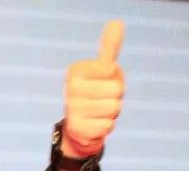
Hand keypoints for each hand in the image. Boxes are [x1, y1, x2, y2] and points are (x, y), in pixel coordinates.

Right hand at [62, 20, 124, 157]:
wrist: (78, 130)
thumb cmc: (95, 95)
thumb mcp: (102, 70)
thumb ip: (110, 48)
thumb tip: (118, 23)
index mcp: (75, 71)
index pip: (112, 70)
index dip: (115, 79)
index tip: (102, 83)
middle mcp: (70, 88)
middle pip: (117, 90)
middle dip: (116, 98)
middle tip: (101, 101)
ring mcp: (73, 109)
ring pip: (114, 109)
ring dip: (112, 114)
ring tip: (98, 114)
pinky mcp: (78, 129)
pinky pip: (108, 126)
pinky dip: (106, 127)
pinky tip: (95, 126)